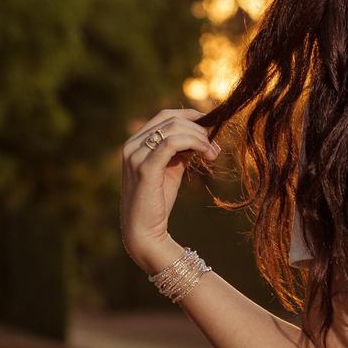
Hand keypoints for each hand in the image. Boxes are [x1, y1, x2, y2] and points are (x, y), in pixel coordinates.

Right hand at [120, 108, 219, 262]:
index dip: (191, 115)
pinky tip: (206, 154)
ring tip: (214, 153)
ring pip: (174, 128)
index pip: (165, 115)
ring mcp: (135, 155)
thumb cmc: (158, 201)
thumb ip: (181, 149)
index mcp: (135, 142)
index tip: (212, 124)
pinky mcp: (145, 168)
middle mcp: (132, 145)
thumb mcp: (171, 168)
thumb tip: (203, 134)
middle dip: (199, 128)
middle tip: (216, 145)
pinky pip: (172, 143)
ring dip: (200, 137)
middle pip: (171, 119)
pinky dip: (194, 143)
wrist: (144, 232)